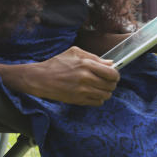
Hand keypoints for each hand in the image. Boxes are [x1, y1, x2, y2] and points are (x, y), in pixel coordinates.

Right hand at [0, 46, 119, 105]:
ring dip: (105, 92)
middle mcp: (86, 78)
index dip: (115, 75)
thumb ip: (94, 57)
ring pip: (106, 95)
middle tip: (107, 81)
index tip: (113, 75)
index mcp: (86, 64)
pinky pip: (97, 103)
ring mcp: (82, 91)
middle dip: (111, 84)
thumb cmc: (57, 63)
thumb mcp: (74, 53)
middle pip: (111, 85)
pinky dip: (98, 99)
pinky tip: (93, 93)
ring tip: (99, 88)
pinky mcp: (78, 100)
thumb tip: (110, 63)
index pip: (112, 73)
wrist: (41, 78)